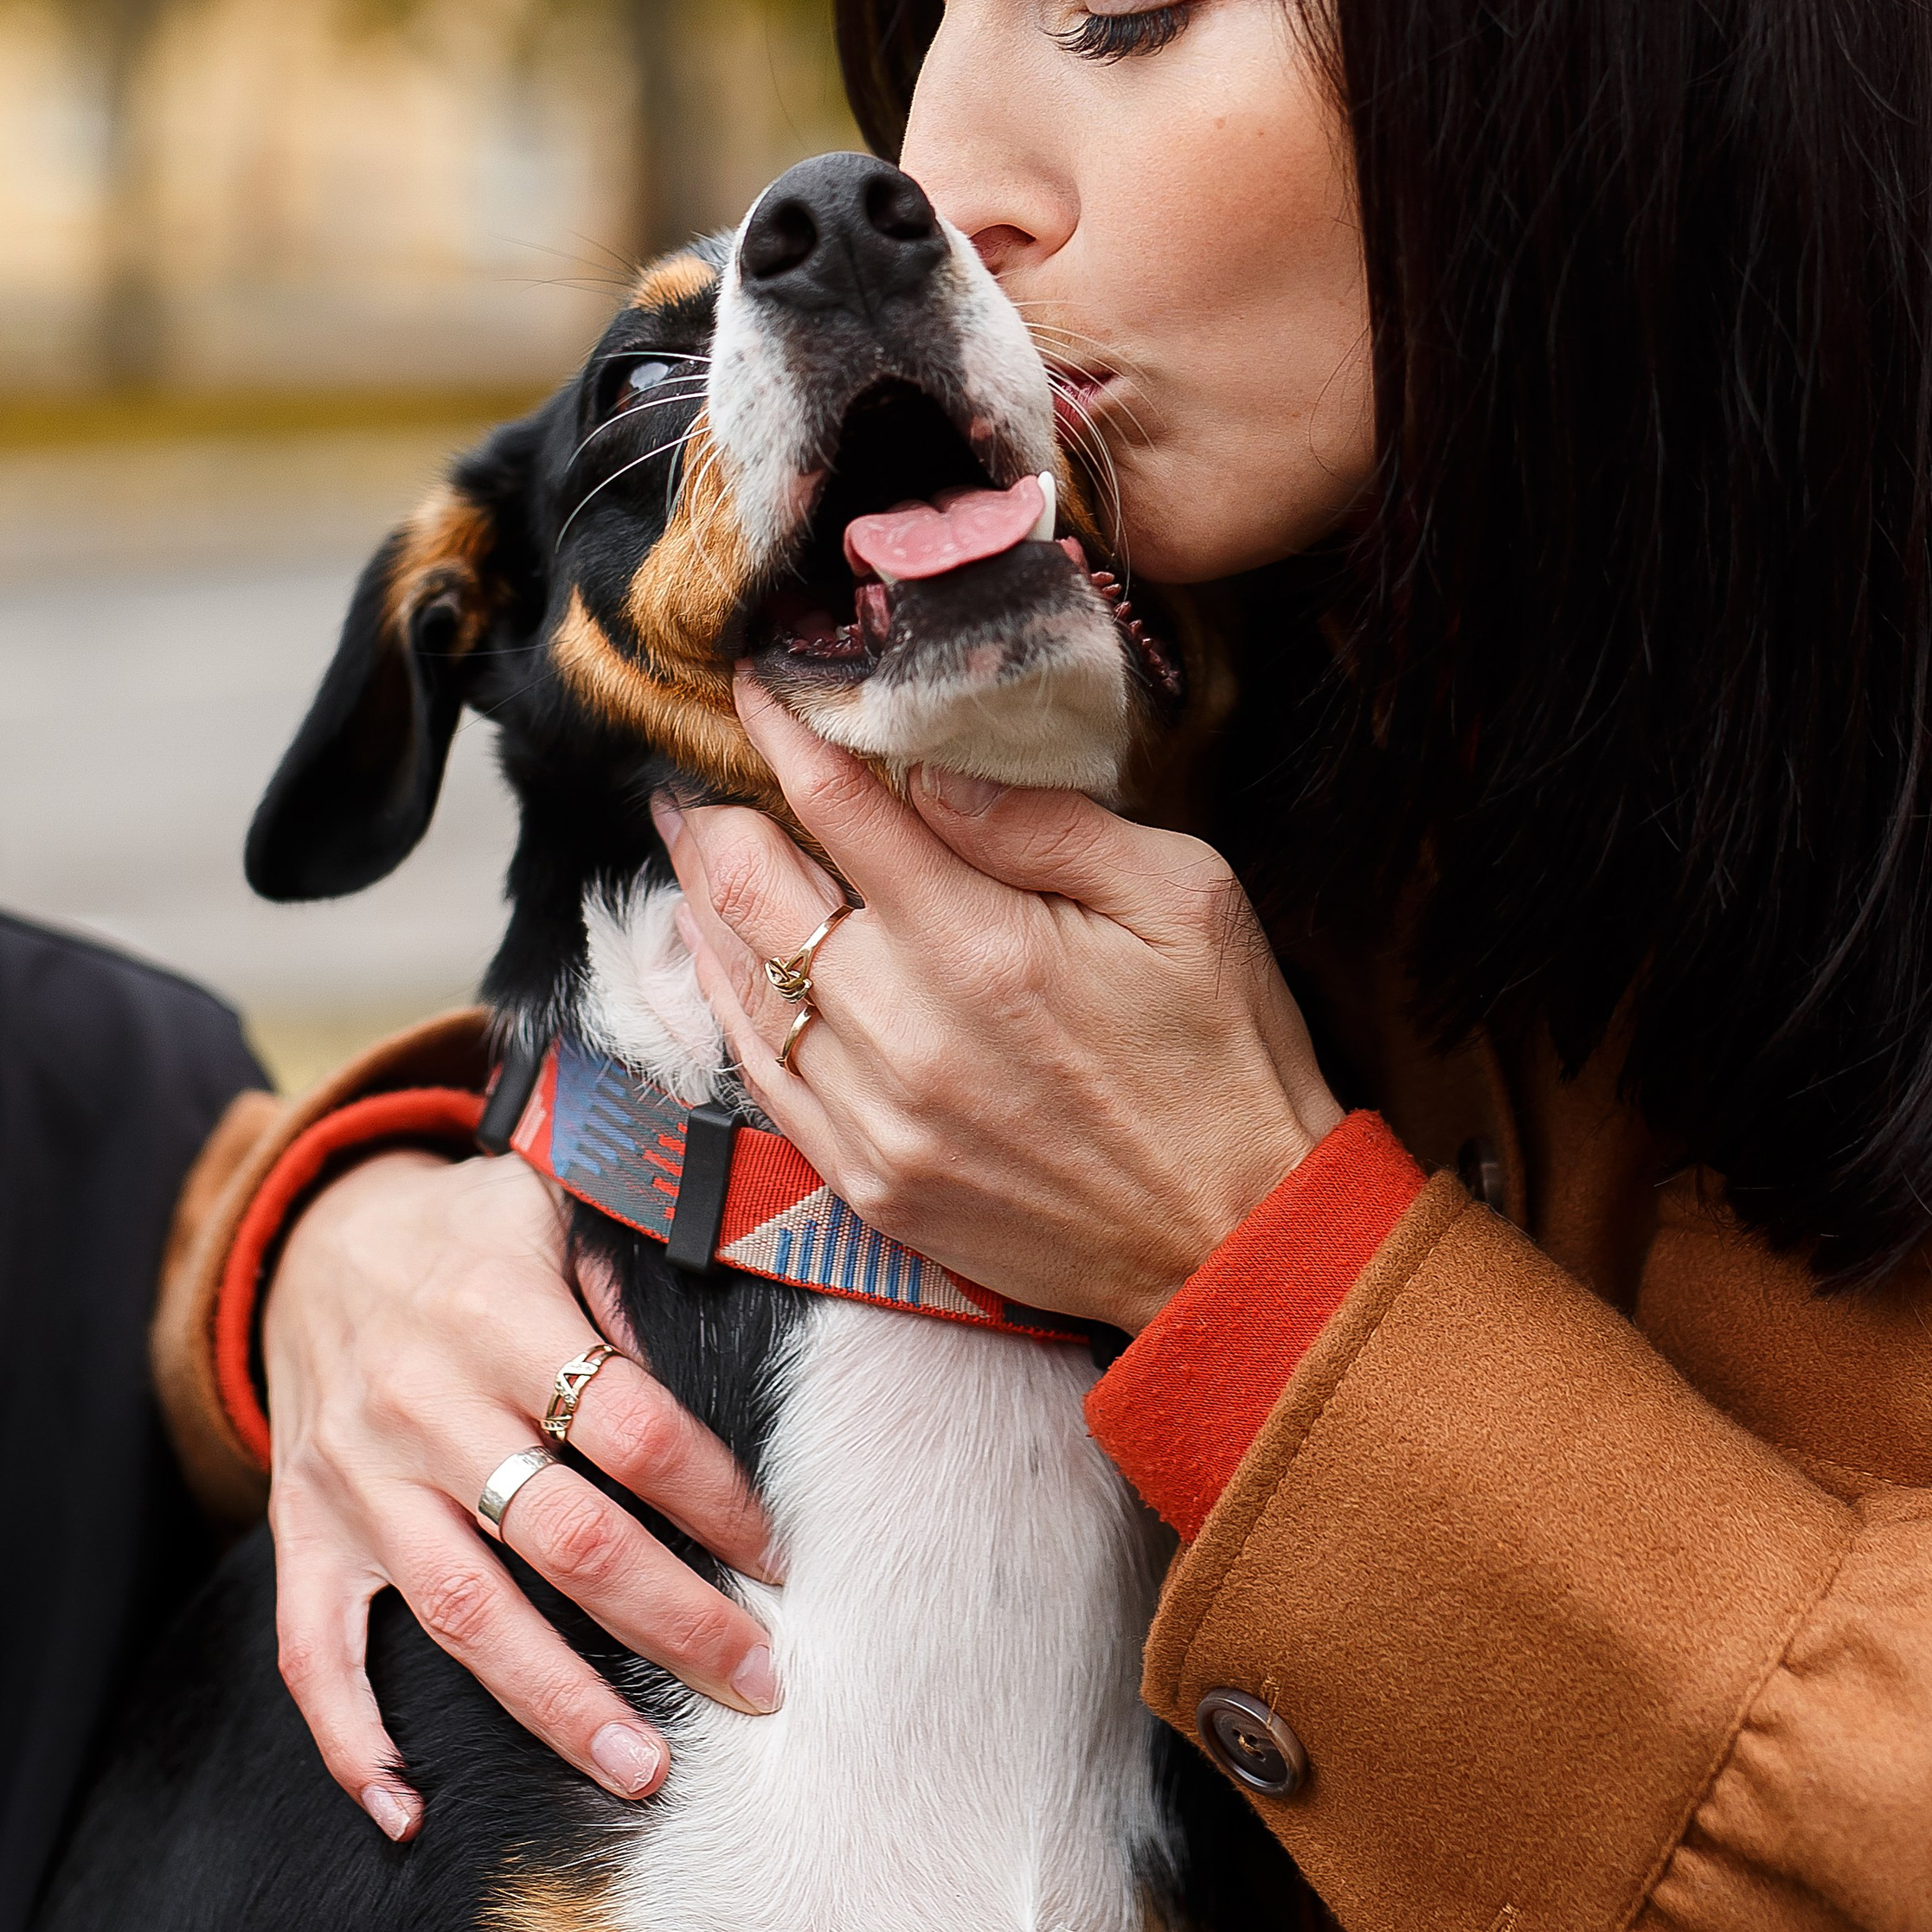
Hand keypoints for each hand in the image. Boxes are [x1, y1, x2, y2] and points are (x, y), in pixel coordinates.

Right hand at [265, 1145, 781, 1841]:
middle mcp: (420, 1403)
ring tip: (645, 1772)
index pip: (632, 1428)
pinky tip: (408, 1810)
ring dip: (558, 1706)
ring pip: (463, 1614)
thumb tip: (719, 1380)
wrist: (309, 1238)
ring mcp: (355, 1479)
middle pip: (564, 1539)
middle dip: (673, 1624)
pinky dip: (351, 1740)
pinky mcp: (302, 1531)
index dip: (715, 1500)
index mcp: (497, 1313)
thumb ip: (630, 1285)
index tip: (778, 1561)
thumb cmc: (468, 1233)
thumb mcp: (553, 1208)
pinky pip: (312, 1651)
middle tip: (757, 1685)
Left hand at [653, 672, 1343, 1332]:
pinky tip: (720, 966)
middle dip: (715, 820)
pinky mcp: (872, 1185)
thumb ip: (1048, 823)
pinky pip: (761, 1082)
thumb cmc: (1227, 1056)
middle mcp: (906, 1032)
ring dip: (706, 908)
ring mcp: (878, 1119)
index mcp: (980, 945)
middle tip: (694, 778)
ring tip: (689, 854)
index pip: (837, 807)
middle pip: (755, 895)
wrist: (1242, 1242)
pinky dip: (727, 1010)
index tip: (753, 689)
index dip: (783, 735)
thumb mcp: (1183, 898)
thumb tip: (932, 769)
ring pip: (741, 988)